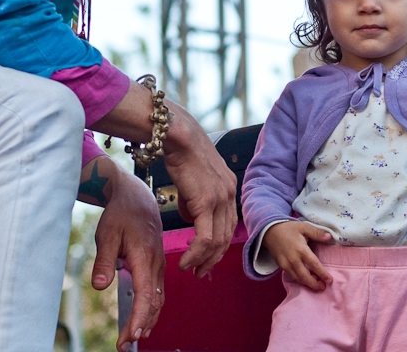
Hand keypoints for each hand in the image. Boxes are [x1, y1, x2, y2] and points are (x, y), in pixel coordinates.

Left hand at [83, 158, 164, 351]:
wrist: (136, 196)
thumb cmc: (120, 213)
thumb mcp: (106, 233)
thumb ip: (104, 260)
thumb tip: (99, 286)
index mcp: (145, 256)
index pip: (145, 295)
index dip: (139, 318)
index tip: (130, 336)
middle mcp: (156, 263)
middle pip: (153, 302)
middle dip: (141, 325)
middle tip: (124, 344)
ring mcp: (158, 264)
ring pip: (157, 298)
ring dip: (147, 320)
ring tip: (132, 338)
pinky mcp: (156, 264)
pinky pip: (157, 291)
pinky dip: (150, 308)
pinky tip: (142, 320)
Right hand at [160, 100, 237, 277]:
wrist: (176, 134)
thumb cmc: (179, 152)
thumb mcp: (193, 178)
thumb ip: (195, 198)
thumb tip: (190, 216)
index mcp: (229, 187)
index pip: (229, 224)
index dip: (219, 245)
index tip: (207, 258)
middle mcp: (230, 193)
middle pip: (227, 236)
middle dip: (214, 258)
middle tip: (200, 272)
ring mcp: (221, 198)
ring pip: (217, 241)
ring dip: (204, 260)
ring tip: (191, 270)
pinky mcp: (207, 201)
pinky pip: (206, 237)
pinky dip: (196, 253)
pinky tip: (187, 261)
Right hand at [262, 221, 332, 289]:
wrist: (269, 231)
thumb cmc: (289, 228)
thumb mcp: (304, 227)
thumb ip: (317, 232)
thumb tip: (329, 237)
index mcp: (301, 249)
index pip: (314, 265)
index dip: (322, 274)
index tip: (329, 280)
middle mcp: (293, 259)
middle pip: (305, 276)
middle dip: (315, 284)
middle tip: (323, 287)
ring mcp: (286, 264)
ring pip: (298, 278)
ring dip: (307, 284)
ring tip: (316, 285)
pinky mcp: (281, 266)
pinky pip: (291, 276)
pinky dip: (299, 280)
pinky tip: (305, 280)